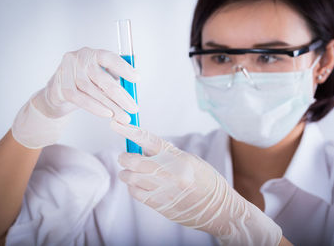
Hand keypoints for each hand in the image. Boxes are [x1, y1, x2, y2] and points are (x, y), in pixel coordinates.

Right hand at [12, 47, 139, 148]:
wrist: (58, 92)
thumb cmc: (84, 83)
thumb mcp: (100, 77)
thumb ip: (115, 78)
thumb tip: (134, 85)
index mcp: (93, 54)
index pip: (109, 58)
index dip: (124, 68)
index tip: (137, 79)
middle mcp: (79, 59)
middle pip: (102, 78)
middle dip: (120, 96)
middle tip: (133, 108)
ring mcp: (67, 71)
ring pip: (92, 90)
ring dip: (110, 105)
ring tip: (122, 116)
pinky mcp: (61, 86)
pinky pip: (80, 99)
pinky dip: (94, 107)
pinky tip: (106, 114)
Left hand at [111, 121, 281, 245]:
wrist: (217, 209)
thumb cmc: (206, 181)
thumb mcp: (189, 160)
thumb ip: (166, 153)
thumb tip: (143, 147)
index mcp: (178, 158)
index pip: (149, 140)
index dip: (130, 131)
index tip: (116, 124)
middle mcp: (168, 173)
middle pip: (133, 160)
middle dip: (125, 157)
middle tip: (126, 157)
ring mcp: (162, 190)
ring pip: (130, 178)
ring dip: (127, 173)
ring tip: (135, 172)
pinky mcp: (158, 204)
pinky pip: (134, 193)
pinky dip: (133, 187)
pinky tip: (140, 185)